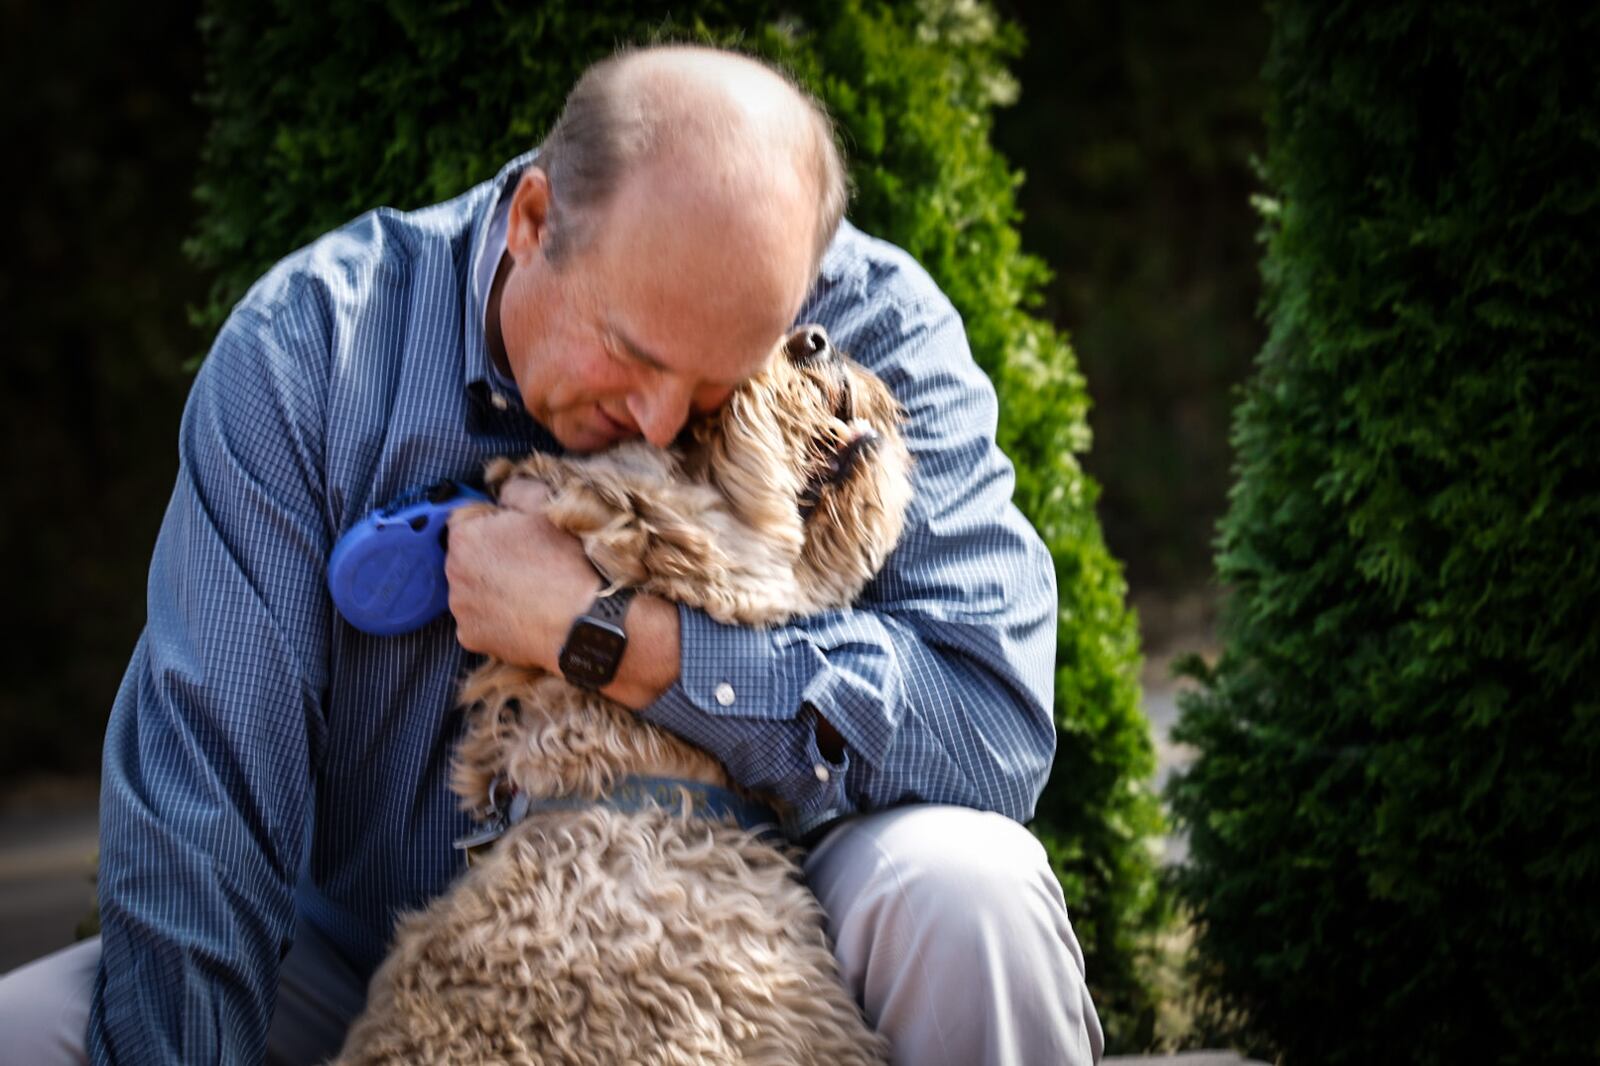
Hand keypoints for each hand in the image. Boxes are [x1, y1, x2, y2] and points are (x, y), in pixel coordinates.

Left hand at [444, 479, 599, 669]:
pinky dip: (496, 616)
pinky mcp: (472, 638)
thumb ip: (515, 489)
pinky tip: (524, 613)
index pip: (465, 517)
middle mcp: (453, 574)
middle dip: (490, 554)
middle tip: (529, 561)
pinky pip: (480, 619)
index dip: (494, 521)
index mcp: (466, 536)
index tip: (518, 531)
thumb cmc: (568, 561)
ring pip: (473, 588)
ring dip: (492, 586)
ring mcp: (461, 610)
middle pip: (466, 555)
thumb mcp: (547, 504)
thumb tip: (503, 493)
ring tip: (530, 590)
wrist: (586, 621)